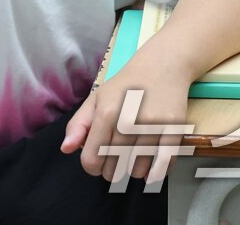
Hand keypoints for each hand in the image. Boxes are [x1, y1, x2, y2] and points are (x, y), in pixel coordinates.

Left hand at [61, 57, 192, 187]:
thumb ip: (78, 125)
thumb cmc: (125, 86)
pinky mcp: (173, 131)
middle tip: (115, 159)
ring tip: (132, 157)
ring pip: (137, 171)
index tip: (97, 161)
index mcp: (106, 114)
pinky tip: (150, 169)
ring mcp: (152, 128)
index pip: (92, 159)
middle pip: (114, 169)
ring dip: (133, 170)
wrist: (161, 67)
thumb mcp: (96, 99)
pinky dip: (155, 172)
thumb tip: (66, 149)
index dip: (92, 166)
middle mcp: (128, 122)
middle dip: (111, 170)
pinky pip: (163, 165)